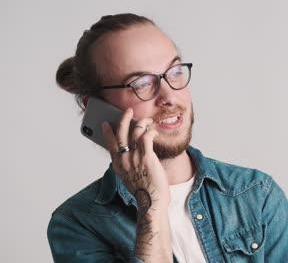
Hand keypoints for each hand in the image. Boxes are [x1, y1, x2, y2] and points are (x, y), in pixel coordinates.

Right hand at [102, 108, 172, 261]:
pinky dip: (151, 132)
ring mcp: (134, 158)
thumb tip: (131, 152)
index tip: (107, 123)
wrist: (152, 202)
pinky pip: (147, 137)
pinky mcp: (147, 158)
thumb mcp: (130, 177)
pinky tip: (155, 132)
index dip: (108, 132)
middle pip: (120, 133)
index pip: (110, 144)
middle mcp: (123, 160)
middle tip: (128, 111)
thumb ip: (128, 165)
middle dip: (124, 119)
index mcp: (117, 166)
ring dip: (142, 122)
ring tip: (147, 120)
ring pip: (135, 132)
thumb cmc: (144, 190)